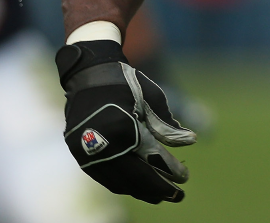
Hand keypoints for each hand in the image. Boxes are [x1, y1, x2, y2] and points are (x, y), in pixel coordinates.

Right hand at [56, 39, 196, 203]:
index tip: (184, 180)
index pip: (150, 162)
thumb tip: (189, 142)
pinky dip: (123, 184)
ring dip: (140, 191)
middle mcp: (103, 146)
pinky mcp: (81, 154)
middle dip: (157, 190)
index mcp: (123, 130)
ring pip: (118, 182)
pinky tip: (137, 185)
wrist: (89, 74)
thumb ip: (167, 124)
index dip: (169, 174)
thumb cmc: (125, 83)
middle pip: (134, 179)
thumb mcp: (151, 98)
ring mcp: (88, 153)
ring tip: (159, 195)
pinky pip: (104, 177)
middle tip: (177, 195)